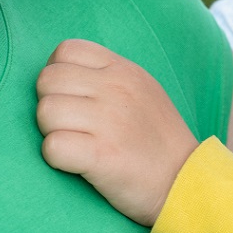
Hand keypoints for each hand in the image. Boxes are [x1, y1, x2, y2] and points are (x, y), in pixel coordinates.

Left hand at [36, 39, 197, 225]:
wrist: (187, 182)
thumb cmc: (158, 139)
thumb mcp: (142, 90)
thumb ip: (107, 75)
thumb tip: (62, 71)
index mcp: (123, 70)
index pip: (66, 50)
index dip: (58, 74)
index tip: (70, 97)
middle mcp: (115, 89)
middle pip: (47, 80)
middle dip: (50, 104)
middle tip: (69, 125)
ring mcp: (109, 122)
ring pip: (45, 112)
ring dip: (50, 132)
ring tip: (74, 144)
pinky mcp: (102, 156)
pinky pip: (52, 147)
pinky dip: (55, 158)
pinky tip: (75, 162)